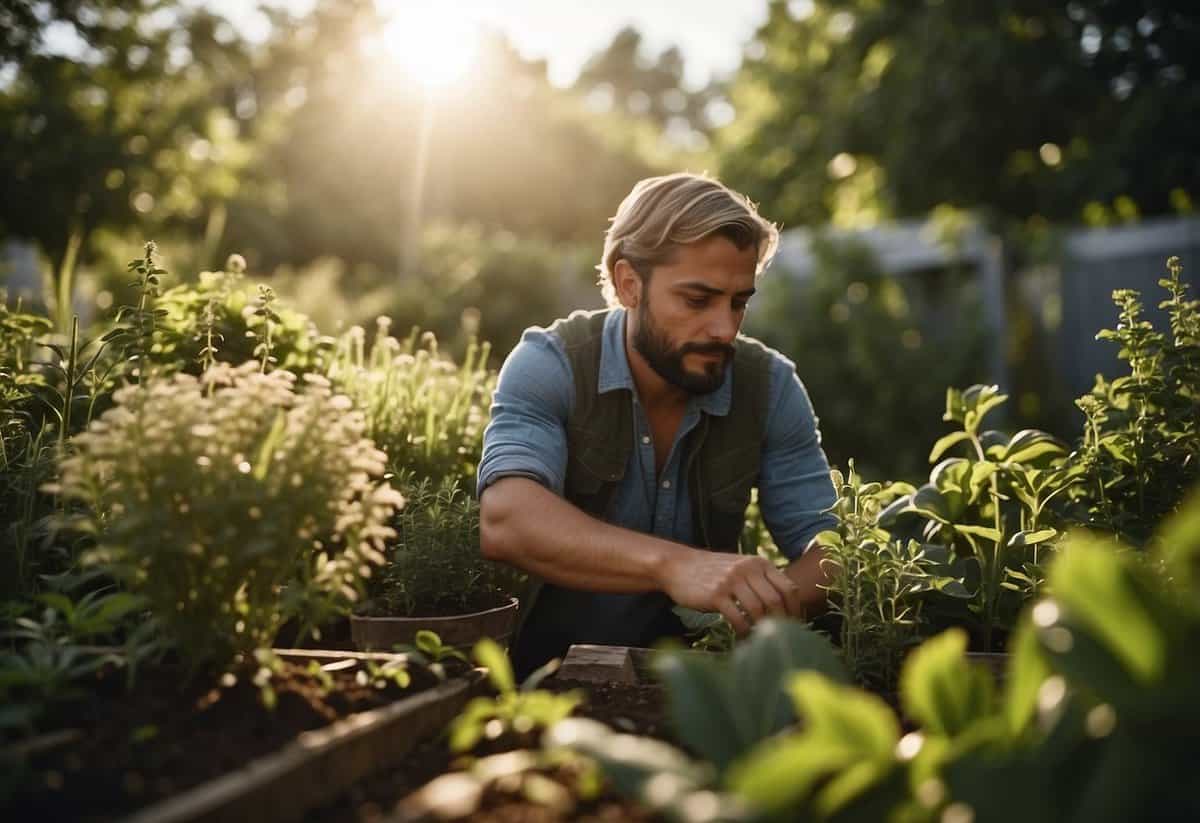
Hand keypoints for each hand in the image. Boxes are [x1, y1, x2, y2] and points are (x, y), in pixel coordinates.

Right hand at [658, 547, 803, 635]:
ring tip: (762, 640)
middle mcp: (748, 569)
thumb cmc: (713, 572)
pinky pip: (738, 618)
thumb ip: (761, 581)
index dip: (796, 610)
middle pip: (776, 600)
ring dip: (763, 629)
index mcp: (759, 563)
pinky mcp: (716, 595)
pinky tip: (743, 639)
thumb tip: (786, 606)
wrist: (678, 565)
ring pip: (758, 609)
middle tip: (782, 638)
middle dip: (783, 622)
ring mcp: (731, 581)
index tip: (796, 626)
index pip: (789, 588)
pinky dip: (744, 632)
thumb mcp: (740, 568)